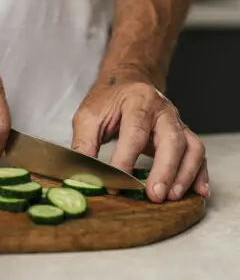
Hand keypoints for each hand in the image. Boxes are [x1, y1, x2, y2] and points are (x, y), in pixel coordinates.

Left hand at [71, 75, 208, 202]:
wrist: (126, 83)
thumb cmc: (107, 101)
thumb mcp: (88, 116)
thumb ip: (84, 144)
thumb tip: (82, 175)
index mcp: (138, 101)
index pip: (134, 132)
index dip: (125, 159)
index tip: (115, 182)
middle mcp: (163, 111)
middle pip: (171, 139)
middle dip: (165, 170)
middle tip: (155, 194)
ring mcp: (177, 122)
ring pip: (191, 147)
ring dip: (184, 174)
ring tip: (172, 196)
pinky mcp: (183, 134)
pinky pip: (198, 154)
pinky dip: (199, 173)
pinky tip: (198, 191)